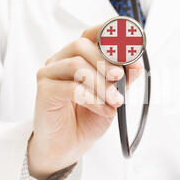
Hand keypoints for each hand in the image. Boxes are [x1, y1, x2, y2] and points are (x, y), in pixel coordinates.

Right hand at [28, 25, 141, 179]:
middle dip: (105, 61)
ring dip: (101, 83)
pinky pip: (71, 88)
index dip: (108, 32)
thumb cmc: (87, 118)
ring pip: (76, 65)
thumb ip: (123, 79)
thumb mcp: (113, 96)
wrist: (68, 146)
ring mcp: (49, 74)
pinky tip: (102, 109)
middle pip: (81, 45)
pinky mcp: (44, 92)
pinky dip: (92, 98)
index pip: (90, 34)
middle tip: (119, 78)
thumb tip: (136, 63)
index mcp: (77, 56)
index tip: (128, 42)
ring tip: (115, 101)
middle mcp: (60, 61)